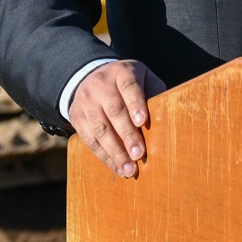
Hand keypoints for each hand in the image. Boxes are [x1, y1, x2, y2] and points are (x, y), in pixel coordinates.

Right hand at [69, 59, 166, 177]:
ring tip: (129, 169)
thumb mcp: (143, 78)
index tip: (142, 121)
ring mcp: (86, 101)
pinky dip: (105, 156)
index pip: (129, 86)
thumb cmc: (128, 82)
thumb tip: (164, 119)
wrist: (90, 76)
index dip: (135, 104)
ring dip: (115, 152)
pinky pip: (90, 140)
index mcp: (122, 72)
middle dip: (127, 134)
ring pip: (100, 128)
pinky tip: (118, 168)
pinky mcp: (76, 117)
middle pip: (114, 110)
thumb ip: (154, 93)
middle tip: (139, 154)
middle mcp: (101, 85)